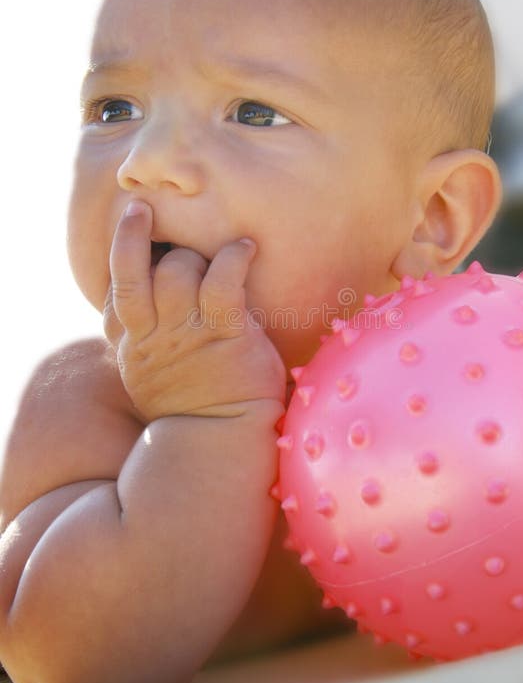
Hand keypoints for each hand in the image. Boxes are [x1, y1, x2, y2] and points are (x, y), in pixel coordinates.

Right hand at [103, 200, 285, 422]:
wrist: (224, 442)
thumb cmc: (197, 406)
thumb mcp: (152, 376)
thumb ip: (148, 341)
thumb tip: (154, 309)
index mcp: (133, 345)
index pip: (115, 290)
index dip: (128, 259)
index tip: (145, 240)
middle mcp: (151, 336)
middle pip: (138, 269)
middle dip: (162, 250)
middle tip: (189, 252)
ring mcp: (184, 333)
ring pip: (176, 269)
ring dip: (195, 255)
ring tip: (219, 258)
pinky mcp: (223, 333)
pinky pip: (222, 280)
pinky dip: (234, 257)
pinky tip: (246, 248)